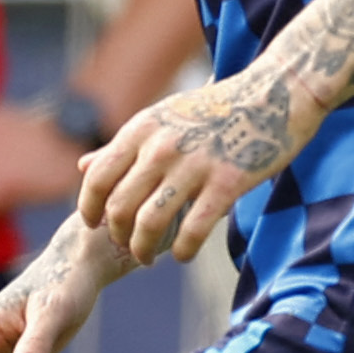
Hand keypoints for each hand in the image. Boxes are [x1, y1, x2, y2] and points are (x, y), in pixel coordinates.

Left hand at [75, 63, 320, 265]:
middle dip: (118, 235)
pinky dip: (182, 250)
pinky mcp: (227, 183)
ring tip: (148, 257)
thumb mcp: (159, 118)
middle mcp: (161, 147)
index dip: (88, 208)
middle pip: (120, 206)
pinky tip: (182, 255)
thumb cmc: (213, 109)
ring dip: (144, 249)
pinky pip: (193, 229)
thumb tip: (81, 166)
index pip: (97, 177)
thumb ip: (121, 146)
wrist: (272, 95)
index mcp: (141, 129)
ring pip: (151, 223)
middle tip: (126, 245)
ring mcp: (193, 165)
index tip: (93, 224)